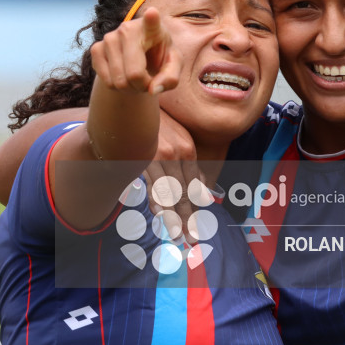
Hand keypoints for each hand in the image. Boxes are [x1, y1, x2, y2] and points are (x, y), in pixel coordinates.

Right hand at [90, 8, 181, 94]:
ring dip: (130, 88)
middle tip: (148, 80)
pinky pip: (106, 82)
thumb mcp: (173, 66)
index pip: (151, 21)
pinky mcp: (96, 48)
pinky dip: (117, 87)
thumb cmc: (159, 57)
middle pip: (134, 74)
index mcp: (152, 27)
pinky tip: (123, 76)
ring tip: (136, 78)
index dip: (151, 18)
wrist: (138, 55)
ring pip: (119, 81)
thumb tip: (153, 90)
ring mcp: (109, 37)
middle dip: (143, 86)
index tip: (152, 13)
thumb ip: (170, 78)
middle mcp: (128, 28)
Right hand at [143, 110, 207, 243]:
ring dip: (172, 216)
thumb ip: (191, 167)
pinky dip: (155, 200)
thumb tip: (205, 191)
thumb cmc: (162, 125)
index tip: (196, 229)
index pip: (193, 187)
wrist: (139, 104)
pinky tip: (159, 215)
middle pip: (182, 193)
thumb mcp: (182, 140)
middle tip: (192, 240)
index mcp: (188, 151)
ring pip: (167, 192)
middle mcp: (176, 154)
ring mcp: (159, 156)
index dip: (195, 210)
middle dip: (187, 219)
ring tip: (177, 235)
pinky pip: (150, 182)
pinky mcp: (142, 157)